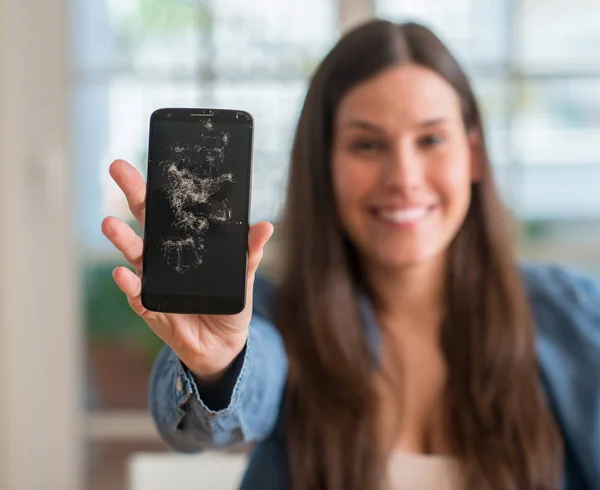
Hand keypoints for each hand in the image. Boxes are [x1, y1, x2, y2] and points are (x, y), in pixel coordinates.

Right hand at [101, 159, 272, 380]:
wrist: (223, 342)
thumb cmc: (228, 302)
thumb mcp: (243, 276)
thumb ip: (249, 252)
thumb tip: (265, 226)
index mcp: (185, 242)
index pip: (171, 209)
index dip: (161, 185)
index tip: (154, 160)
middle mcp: (163, 256)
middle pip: (145, 220)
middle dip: (132, 193)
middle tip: (118, 168)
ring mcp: (153, 279)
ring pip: (134, 254)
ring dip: (122, 238)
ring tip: (110, 224)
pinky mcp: (150, 306)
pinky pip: (136, 293)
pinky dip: (129, 283)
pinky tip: (122, 273)